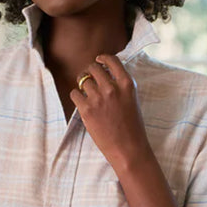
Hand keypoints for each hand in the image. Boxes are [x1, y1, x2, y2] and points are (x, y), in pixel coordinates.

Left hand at [69, 54, 150, 171]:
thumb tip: (105, 74)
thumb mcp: (132, 100)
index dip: (102, 58)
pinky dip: (76, 96)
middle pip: (93, 68)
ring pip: (82, 80)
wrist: (128, 148)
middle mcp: (112, 88)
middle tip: (89, 78)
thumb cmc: (132, 127)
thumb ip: (120, 86)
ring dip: (82, 84)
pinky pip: (74, 94)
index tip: (98, 60)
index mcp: (127, 84)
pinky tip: (82, 103)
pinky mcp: (86, 110)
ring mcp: (98, 98)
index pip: (112, 60)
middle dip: (90, 71)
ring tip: (86, 94)